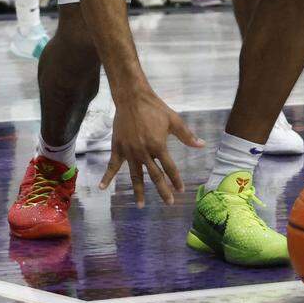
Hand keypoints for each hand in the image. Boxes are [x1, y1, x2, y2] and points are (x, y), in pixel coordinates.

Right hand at [100, 87, 203, 205]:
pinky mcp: (117, 148)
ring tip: (141, 205)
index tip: (181, 190)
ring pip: (135, 175)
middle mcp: (144, 152)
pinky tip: (102, 188)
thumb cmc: (154, 108)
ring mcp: (129, 152)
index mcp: (158, 145)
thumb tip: (201, 145)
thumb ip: (186, 135)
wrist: (132, 98)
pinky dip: (107, 177)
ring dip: (138, 191)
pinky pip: (112, 166)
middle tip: (169, 203)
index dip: (176, 179)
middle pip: (155, 175)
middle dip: (163, 190)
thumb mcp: (173, 120)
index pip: (169, 167)